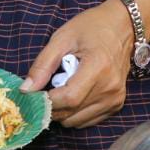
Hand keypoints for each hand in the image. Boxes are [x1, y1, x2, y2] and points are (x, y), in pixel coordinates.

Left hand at [21, 0, 133, 127]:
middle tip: (44, 90)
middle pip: (71, 114)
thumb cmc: (91, 27)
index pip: (68, 99)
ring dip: (62, 112)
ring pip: (77, 122)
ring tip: (62, 88)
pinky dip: (75, 113)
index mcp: (98, 67)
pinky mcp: (117, 104)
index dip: (47, 101)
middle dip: (51, 107)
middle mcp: (110, 88)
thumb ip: (43, 64)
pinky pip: (88, 120)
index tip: (34, 94)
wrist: (123, 26)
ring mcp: (115, 98)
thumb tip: (25, 90)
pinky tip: (74, 94)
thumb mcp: (62, 38)